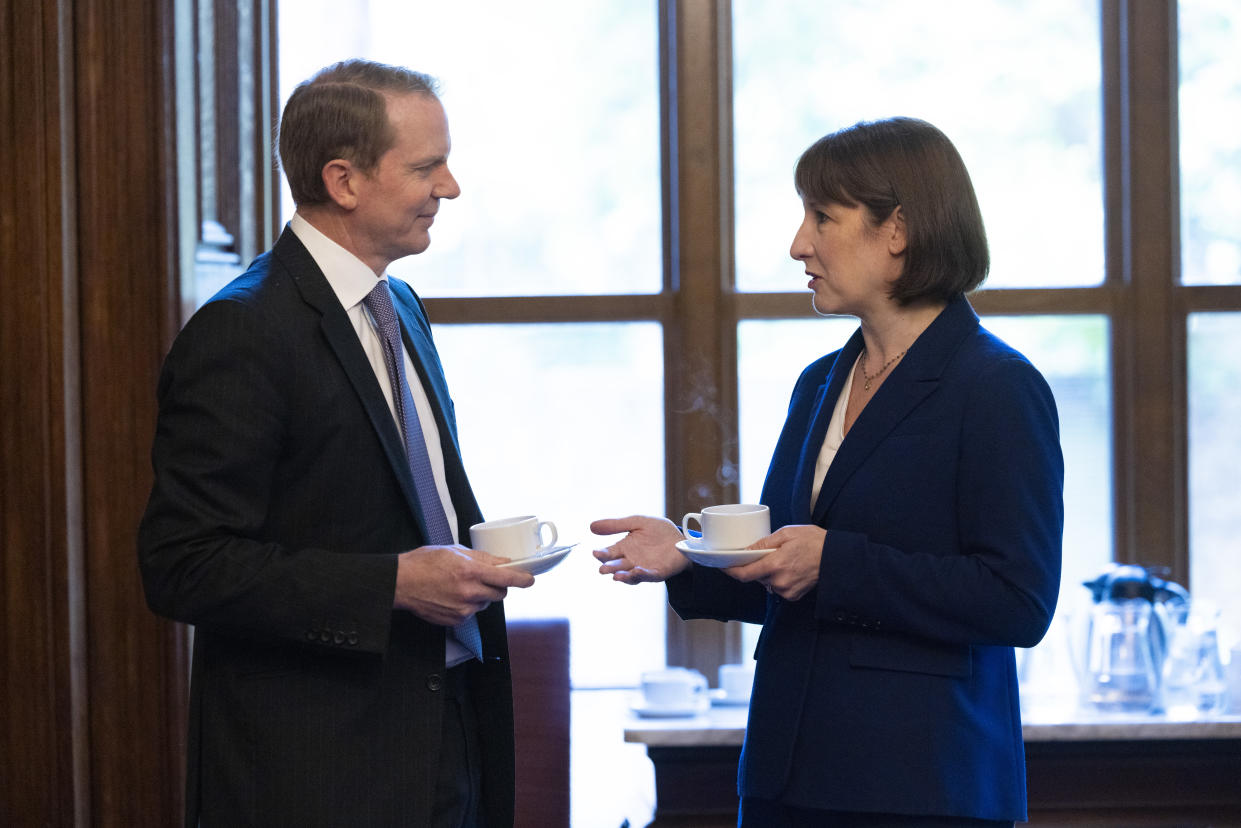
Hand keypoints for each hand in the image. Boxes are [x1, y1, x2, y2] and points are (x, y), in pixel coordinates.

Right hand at [393, 545, 534, 625]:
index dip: (522, 579)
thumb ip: (482, 558)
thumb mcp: (455, 551)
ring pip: (485, 603)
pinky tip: (452, 596)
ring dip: (481, 595)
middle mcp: (470, 592)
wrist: (401, 583)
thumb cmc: (424, 563)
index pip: (507, 578)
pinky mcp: (456, 620)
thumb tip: (502, 562)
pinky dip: (468, 605)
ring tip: (460, 586)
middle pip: (500, 593)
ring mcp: (463, 609)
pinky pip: (472, 612)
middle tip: (485, 578)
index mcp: (471, 571)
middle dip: (497, 586)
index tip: (529, 579)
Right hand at [590, 515, 689, 583]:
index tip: (596, 552)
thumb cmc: (658, 530)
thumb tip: (591, 526)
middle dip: (609, 568)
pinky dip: (642, 575)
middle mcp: (631, 561)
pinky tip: (637, 571)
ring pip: (630, 575)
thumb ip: (615, 525)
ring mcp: (644, 568)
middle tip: (602, 569)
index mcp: (624, 548)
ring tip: (616, 576)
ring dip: (623, 576)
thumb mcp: (636, 522)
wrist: (680, 537)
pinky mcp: (658, 572)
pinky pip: (649, 576)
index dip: (602, 554)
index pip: (608, 554)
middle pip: (617, 566)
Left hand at [724, 524, 824, 601]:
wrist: (836, 557)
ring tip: (785, 559)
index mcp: (775, 565)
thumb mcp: (786, 534)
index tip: (722, 566)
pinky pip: (777, 587)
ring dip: (768, 572)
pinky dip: (778, 578)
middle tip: (767, 553)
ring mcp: (787, 591)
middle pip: (756, 577)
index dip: (730, 571)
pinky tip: (791, 568)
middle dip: (756, 565)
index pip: (744, 574)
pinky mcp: (793, 596)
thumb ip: (764, 543)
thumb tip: (746, 550)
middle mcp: (779, 582)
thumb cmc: (814, 541)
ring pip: (766, 582)